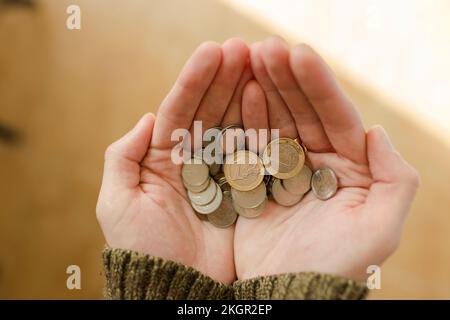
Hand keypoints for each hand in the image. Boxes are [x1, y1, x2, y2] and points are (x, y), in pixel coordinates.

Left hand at [96, 39, 250, 283]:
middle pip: (210, 113)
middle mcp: (193, 163)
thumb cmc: (142, 249)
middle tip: (243, 48)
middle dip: (224, 80)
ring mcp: (222, 175)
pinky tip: (270, 102)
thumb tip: (146, 118)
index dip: (195, 81)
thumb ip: (123, 157)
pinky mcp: (245, 192)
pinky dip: (262, 129)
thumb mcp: (117, 202)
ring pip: (234, 127)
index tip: (213, 52)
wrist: (177, 289)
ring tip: (259, 63)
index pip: (179, 111)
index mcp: (162, 159)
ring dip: (245, 95)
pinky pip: (255, 155)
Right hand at [234, 37, 419, 280]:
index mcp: (349, 168)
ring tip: (248, 58)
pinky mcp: (256, 178)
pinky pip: (250, 142)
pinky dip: (246, 118)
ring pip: (275, 120)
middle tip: (266, 46)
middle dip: (286, 77)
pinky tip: (242, 93)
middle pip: (302, 111)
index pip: (335, 117)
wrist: (287, 293)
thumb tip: (378, 132)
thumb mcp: (379, 229)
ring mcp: (283, 168)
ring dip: (264, 88)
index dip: (318, 85)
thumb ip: (395, 179)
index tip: (298, 53)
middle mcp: (316, 163)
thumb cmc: (335, 266)